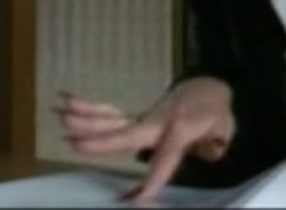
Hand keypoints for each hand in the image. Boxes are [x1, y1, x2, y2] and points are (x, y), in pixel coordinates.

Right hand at [56, 77, 235, 203]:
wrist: (207, 87)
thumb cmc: (215, 113)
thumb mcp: (224, 128)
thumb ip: (215, 144)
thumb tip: (209, 151)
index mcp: (181, 127)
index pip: (166, 156)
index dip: (153, 179)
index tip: (137, 201)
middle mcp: (157, 121)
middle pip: (128, 133)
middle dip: (104, 141)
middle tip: (76, 145)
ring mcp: (144, 117)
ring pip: (114, 120)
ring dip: (86, 119)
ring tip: (61, 115)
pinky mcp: (135, 118)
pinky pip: (111, 114)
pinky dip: (89, 109)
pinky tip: (67, 103)